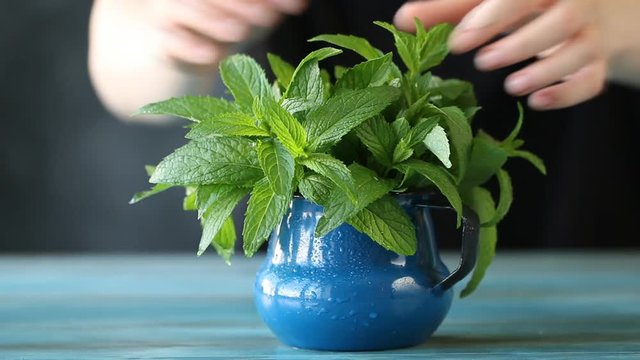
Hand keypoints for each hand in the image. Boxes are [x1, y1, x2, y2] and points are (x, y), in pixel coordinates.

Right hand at [149, 0, 307, 66]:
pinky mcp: (161, 43)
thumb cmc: (218, 26)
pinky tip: (210, 55)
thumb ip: (269, 6)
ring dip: (213, 20)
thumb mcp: (247, 13)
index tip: (294, 6)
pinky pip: (171, 42)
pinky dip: (189, 46)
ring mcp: (171, 14)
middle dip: (242, 3)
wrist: (174, 53)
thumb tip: (299, 3)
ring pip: (187, 10)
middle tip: (267, 16)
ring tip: (238, 31)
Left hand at [394, 0, 639, 109]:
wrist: (591, 16)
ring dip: (543, 70)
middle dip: (518, 42)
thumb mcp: (489, 4)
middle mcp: (573, 5)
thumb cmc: (528, 7)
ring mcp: (590, 36)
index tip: (458, 41)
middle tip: (483, 63)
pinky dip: (567, 94)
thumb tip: (402, 20)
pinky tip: (538, 102)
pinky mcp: (597, 66)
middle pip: (558, 19)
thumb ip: (449, 10)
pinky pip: (591, 80)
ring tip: (510, 86)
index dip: (491, 17)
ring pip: (577, 50)